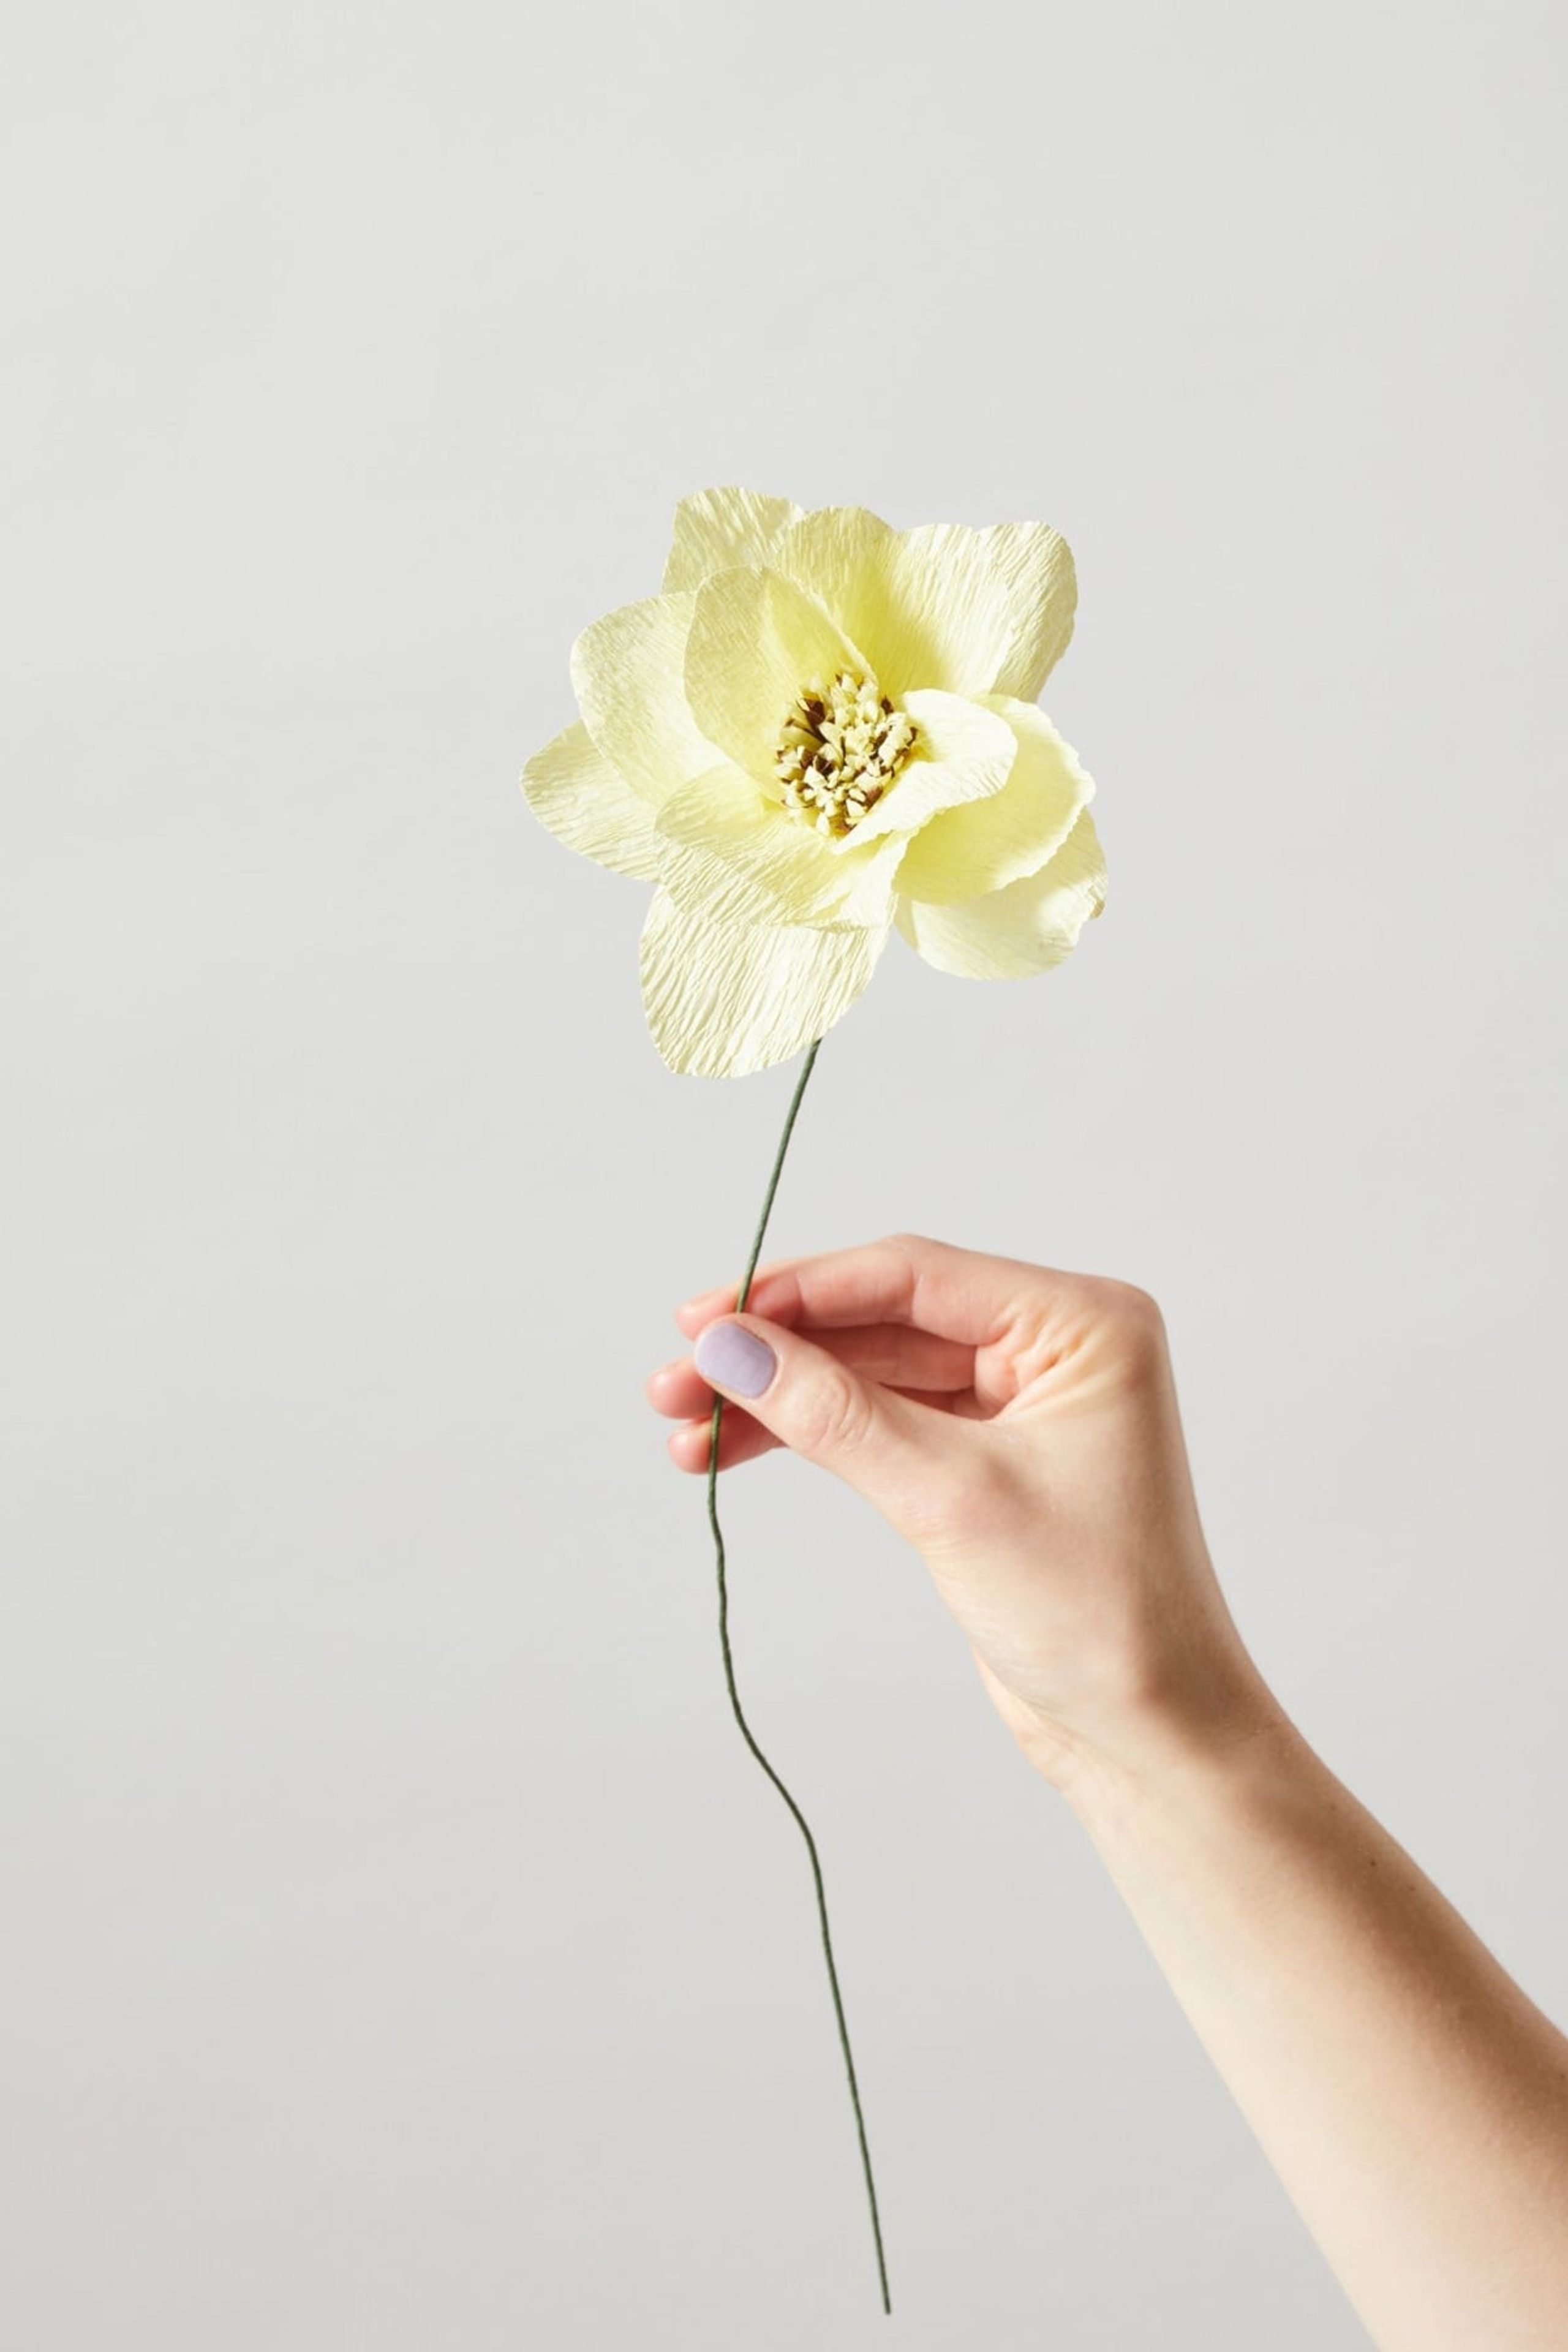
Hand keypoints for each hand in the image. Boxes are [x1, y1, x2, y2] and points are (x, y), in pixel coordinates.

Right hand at [647, 1234, 1278, 1791]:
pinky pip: (883, 1420)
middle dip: (777, 1351)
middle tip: (677, 1379)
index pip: (914, 1275)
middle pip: (883, 1318)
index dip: (799, 1292)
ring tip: (686, 1427)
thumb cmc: (1095, 1614)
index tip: (705, 1318)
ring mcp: (1021, 1403)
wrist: (1149, 1734)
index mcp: (1082, 1323)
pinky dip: (812, 1434)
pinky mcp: (987, 1459)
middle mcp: (1055, 1346)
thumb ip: (833, 1413)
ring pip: (873, 1372)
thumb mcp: (948, 1498)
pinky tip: (738, 1448)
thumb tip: (730, 1346)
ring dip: (781, 1396)